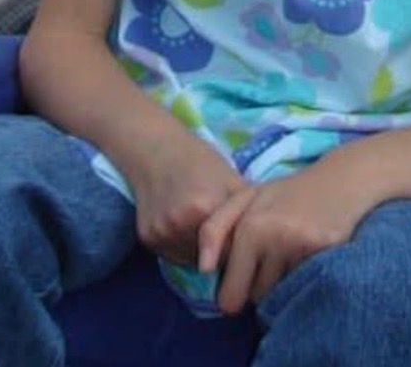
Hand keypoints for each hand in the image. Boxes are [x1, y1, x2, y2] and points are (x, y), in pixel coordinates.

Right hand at [123, 132, 245, 268]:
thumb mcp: (231, 179)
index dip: (240, 246)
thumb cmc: (200, 160)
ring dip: (202, 254)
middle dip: (221, 252)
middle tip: (224, 232)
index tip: (244, 239)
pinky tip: (186, 227)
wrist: (156, 148)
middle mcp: (179, 225)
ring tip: (204, 228)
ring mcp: (161, 233)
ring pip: (192, 261)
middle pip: (211, 259)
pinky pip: (174, 255)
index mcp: (204, 208)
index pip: (231, 250)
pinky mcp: (147, 238)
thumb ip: (246, 212)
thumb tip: (264, 240)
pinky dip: (184, 248)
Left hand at [198, 160, 374, 313]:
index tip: (241, 279)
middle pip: (257, 298)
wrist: (342, 181)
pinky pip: (305, 289)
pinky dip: (304, 281)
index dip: (233, 292)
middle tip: (270, 261)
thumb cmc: (286, 194)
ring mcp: (304, 249)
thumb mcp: (245, 200)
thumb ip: (214, 230)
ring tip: (290, 256)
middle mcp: (276, 239)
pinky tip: (307, 258)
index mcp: (250, 227)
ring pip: (280, 296)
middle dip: (258, 287)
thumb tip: (204, 269)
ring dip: (281, 285)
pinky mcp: (328, 255)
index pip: (231, 295)